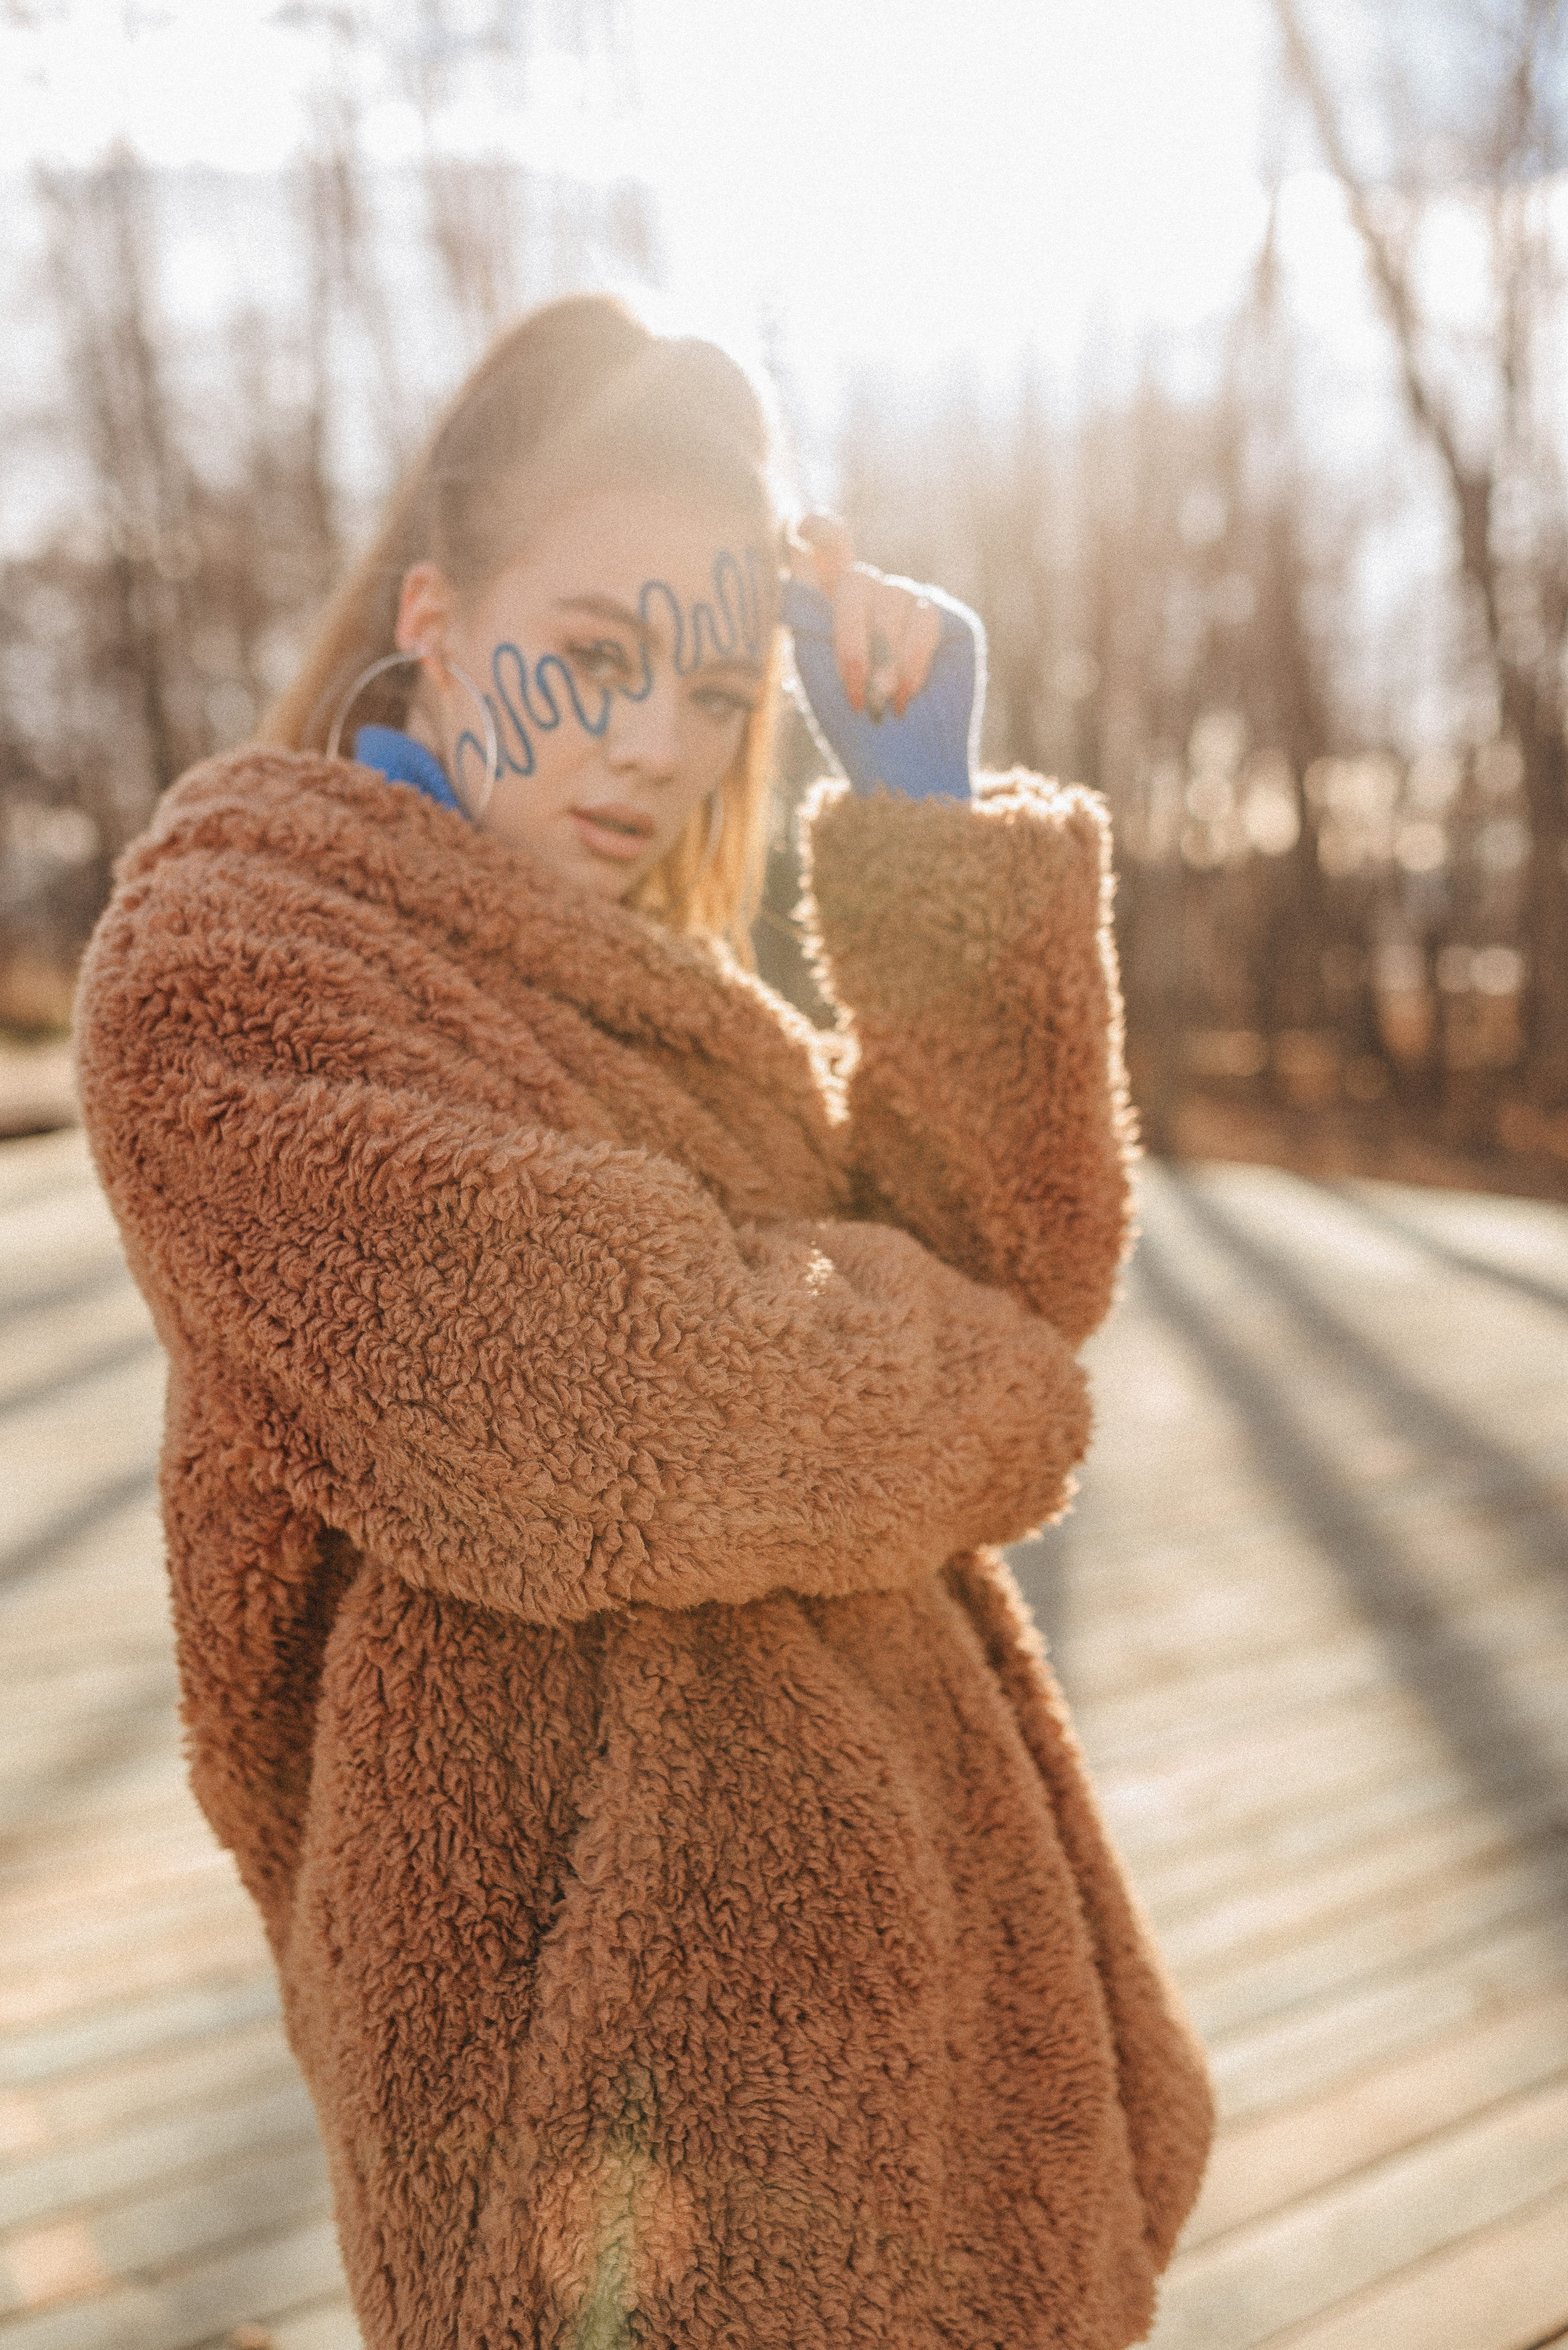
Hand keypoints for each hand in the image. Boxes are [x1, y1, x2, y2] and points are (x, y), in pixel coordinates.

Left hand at [780, 515, 984, 801]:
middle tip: (855, 689)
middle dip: (851, 635)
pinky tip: (904, 697)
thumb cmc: (847, 726)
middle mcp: (873, 596)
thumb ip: (808, 616)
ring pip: (894, 598)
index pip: (826, 545)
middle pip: (857, 580)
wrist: (900, 766)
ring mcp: (912, 605)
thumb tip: (794, 561)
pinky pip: (926, 620)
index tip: (804, 531)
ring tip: (880, 703)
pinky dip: (911, 661)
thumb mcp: (816, 671)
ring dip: (883, 658)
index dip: (819, 531)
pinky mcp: (949, 621)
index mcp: (832, 602)